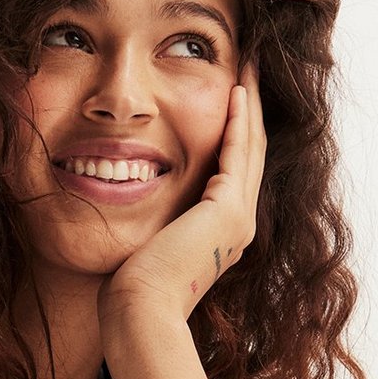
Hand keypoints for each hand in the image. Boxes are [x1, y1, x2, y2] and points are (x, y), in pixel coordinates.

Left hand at [95, 55, 266, 327]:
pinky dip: (239, 121)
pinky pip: (238, 153)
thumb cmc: (131, 290)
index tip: (231, 91)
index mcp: (222, 232)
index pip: (234, 167)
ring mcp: (239, 219)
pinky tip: (237, 91)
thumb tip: (125, 199)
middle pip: (251, 151)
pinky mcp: (229, 213)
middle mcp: (239, 225)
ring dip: (251, 103)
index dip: (235, 127)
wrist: (140, 313)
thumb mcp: (146, 245)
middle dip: (250, 107)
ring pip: (252, 146)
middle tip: (250, 64)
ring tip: (250, 65)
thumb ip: (152, 221)